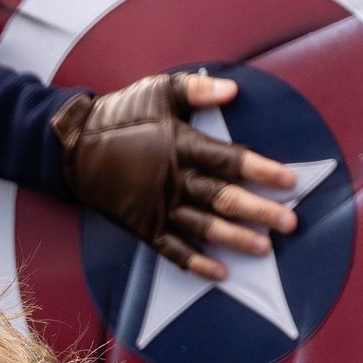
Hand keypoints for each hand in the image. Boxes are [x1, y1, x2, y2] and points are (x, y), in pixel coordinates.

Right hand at [53, 71, 299, 279]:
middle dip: (258, 211)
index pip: (228, 161)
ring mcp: (157, 206)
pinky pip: (172, 249)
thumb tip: (232, 91)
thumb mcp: (157, 91)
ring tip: (264, 248)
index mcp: (180, 145)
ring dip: (235, 239)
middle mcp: (172, 179)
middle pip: (222, 198)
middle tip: (289, 223)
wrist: (72, 147)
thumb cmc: (120, 116)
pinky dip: (195, 263)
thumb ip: (196, 90)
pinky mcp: (143, 225)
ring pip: (203, 226)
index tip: (289, 181)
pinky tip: (220, 273)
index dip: (261, 170)